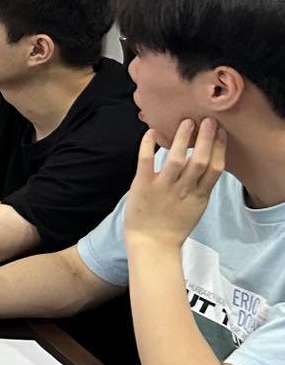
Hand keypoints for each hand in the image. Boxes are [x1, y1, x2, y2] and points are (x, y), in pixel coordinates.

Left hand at [123, 121, 223, 253]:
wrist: (152, 245)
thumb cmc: (173, 226)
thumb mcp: (196, 207)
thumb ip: (200, 187)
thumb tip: (202, 163)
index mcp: (199, 195)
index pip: (215, 169)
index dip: (220, 149)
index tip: (222, 133)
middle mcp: (184, 190)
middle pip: (200, 161)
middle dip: (206, 139)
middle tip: (208, 120)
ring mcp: (163, 187)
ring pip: (176, 159)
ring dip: (181, 139)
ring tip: (186, 122)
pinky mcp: (143, 186)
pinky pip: (146, 162)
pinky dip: (149, 146)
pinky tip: (151, 133)